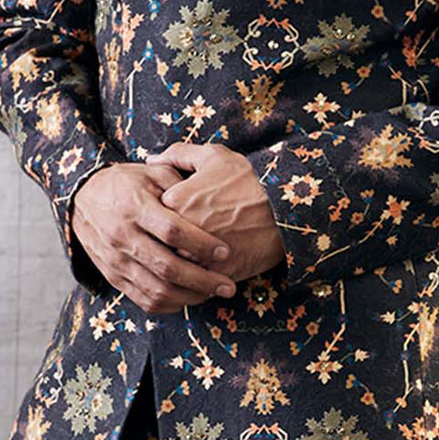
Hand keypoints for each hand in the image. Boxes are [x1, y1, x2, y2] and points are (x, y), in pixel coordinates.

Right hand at [71, 160, 239, 315]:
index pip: (172, 231)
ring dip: (189, 296)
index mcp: (134, 206)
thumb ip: (180, 184)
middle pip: (167, 267)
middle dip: (202, 280)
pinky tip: (189, 298)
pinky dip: (169, 304)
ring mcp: (116, 260)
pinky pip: (143, 299)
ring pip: (156, 290)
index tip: (225, 251)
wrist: (82, 198)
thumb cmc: (126, 183)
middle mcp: (122, 236)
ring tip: (212, 293)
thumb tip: (211, 200)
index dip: (201, 244)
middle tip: (228, 286)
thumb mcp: (151, 172)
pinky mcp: (113, 276)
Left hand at [146, 141, 285, 284]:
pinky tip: (206, 274)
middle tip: (184, 239)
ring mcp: (197, 255)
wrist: (287, 207)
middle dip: (168, 244)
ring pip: (175, 268)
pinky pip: (196, 285)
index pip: (154, 215)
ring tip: (193, 260)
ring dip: (180, 267)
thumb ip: (178, 154)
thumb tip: (152, 160)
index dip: (165, 215)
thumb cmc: (250, 178)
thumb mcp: (214, 156)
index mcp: (175, 200)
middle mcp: (181, 230)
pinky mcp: (215, 274)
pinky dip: (197, 283)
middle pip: (161, 244)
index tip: (179, 214)